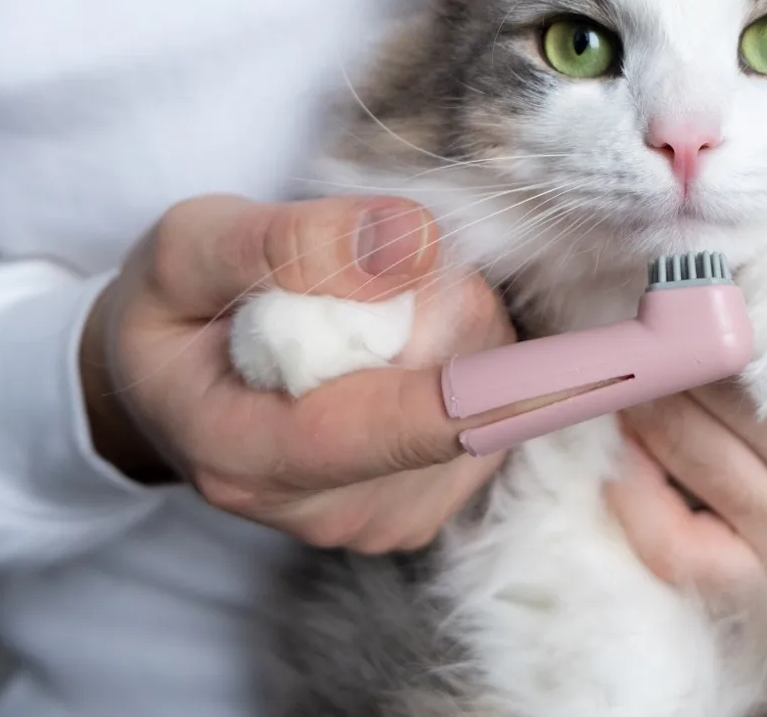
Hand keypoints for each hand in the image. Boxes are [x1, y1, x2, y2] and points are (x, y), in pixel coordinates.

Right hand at [80, 194, 514, 552]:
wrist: (161, 386)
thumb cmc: (174, 311)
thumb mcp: (191, 246)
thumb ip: (291, 243)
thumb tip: (414, 244)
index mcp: (250, 454)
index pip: (406, 426)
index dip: (508, 389)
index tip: (604, 365)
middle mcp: (323, 512)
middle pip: (461, 404)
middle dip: (449, 311)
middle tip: (372, 272)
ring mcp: (377, 523)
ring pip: (484, 412)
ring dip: (457, 336)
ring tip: (371, 314)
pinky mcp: (418, 512)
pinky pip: (484, 426)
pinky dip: (462, 371)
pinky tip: (395, 354)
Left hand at [608, 231, 766, 609]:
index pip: (755, 316)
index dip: (702, 281)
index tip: (682, 258)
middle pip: (705, 378)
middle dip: (667, 330)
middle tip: (646, 299)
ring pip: (678, 446)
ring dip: (645, 392)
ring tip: (643, 353)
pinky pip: (682, 551)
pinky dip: (638, 502)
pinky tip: (630, 454)